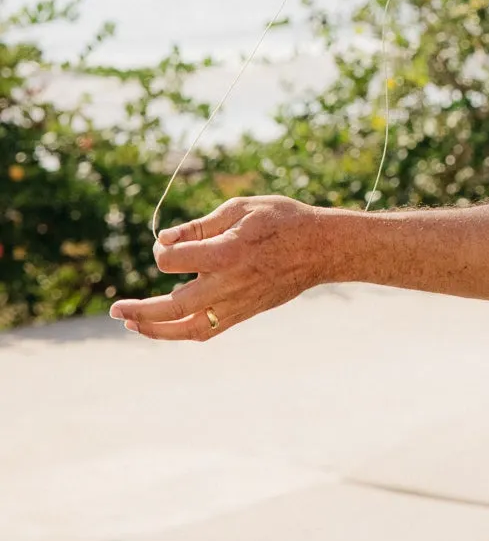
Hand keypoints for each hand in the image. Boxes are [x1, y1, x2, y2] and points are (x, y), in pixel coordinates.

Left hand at [109, 194, 324, 340]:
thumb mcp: (241, 209)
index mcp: (226, 252)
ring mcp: (236, 303)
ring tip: (131, 323)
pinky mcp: (244, 313)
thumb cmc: (282, 220)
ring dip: (155, 328)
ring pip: (187, 327)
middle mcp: (228, 283)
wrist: (322, 248)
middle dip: (139, 309)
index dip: (163, 251)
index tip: (169, 243)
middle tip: (115, 308)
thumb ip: (200, 225)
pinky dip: (181, 332)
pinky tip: (164, 327)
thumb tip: (164, 239)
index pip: (173, 260)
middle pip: (172, 305)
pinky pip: (206, 331)